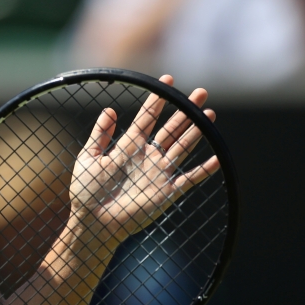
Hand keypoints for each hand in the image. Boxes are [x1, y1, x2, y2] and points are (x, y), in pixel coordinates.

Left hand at [69, 75, 218, 244]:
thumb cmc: (86, 192)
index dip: (157, 100)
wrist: (94, 222)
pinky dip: (204, 169)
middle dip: (185, 111)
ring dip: (196, 131)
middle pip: (170, 129)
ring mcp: (158, 174)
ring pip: (182, 147)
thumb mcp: (88, 158)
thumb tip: (110, 109)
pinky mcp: (166, 192)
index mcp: (128, 146)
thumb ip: (100, 135)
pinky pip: (189, 179)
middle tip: (200, 92)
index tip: (168, 81)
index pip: (146, 118)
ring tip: (209, 114)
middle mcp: (147, 157)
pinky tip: (218, 157)